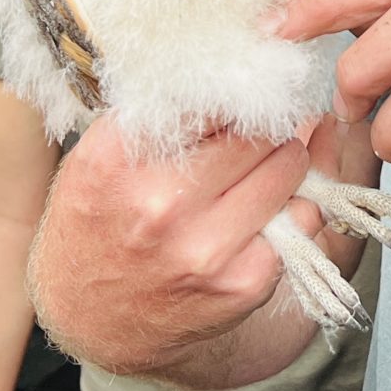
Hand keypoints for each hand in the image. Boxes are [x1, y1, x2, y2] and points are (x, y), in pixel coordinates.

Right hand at [27, 113, 311, 374]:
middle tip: (250, 137)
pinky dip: (290, 206)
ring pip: (288, 166)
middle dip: (260, 127)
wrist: (89, 316)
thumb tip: (245, 74)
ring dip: (282, 160)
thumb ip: (163, 112)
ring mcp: (205, 248)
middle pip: (256, 129)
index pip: (208, 95)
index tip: (236, 98)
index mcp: (118, 158)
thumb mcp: (104, 155)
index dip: (231, 93)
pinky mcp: (243, 282)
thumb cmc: (99, 222)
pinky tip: (260, 211)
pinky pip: (301, 218)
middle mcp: (160, 204)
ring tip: (256, 170)